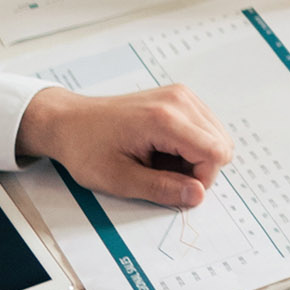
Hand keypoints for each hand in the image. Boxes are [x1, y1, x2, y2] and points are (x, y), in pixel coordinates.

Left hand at [19, 83, 232, 208]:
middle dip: (200, 169)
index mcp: (164, 119)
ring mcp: (180, 95)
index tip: (175, 190)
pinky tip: (164, 150)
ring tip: (161, 162)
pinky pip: (205, 127)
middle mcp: (178, 100)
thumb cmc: (87, 149)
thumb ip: (162, 189)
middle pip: (221, 144)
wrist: (69, 121)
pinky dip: (192, 145)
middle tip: (165, 176)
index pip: (215, 152)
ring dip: (196, 157)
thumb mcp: (119, 179)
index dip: (202, 180)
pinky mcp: (179, 96)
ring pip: (216, 136)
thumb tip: (198, 195)